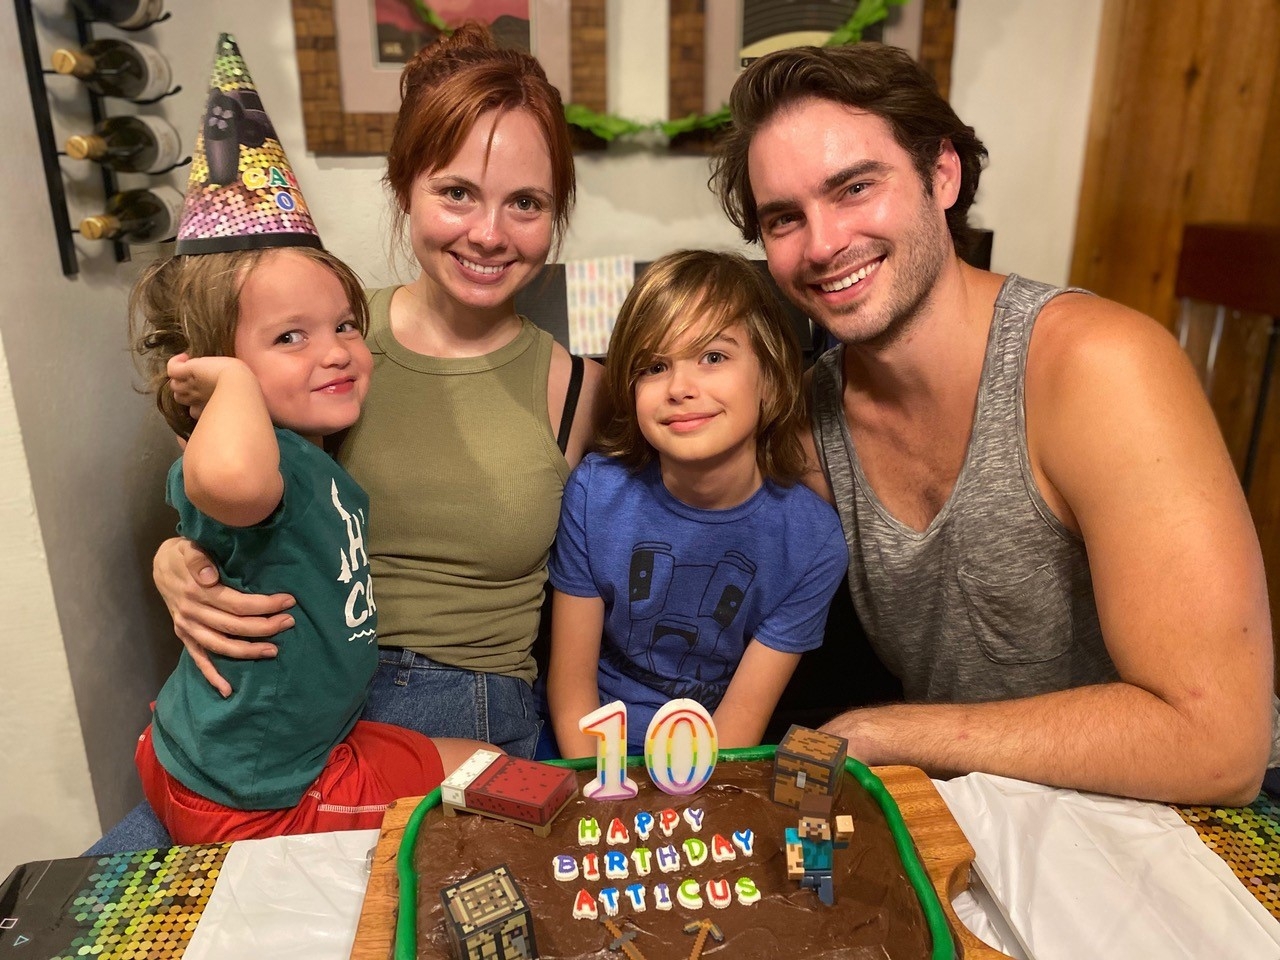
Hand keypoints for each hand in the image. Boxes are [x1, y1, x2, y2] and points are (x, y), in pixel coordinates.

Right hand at [153, 536, 295, 696]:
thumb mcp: (189, 548)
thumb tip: (210, 577)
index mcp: (196, 592)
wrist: (160, 565)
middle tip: (289, 622)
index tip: (288, 601)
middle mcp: (192, 613)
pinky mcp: (184, 636)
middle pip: (234, 627)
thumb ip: (199, 560)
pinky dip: (212, 676)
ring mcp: (187, 627)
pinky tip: (228, 690)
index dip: (264, 605)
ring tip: (274, 650)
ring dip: (248, 651)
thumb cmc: (183, 554)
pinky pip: (198, 659)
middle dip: (265, 627)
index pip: (237, 603)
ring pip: (221, 646)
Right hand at [166, 353, 251, 421]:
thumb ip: (231, 402)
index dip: (195, 404)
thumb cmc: (242, 391)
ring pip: (174, 386)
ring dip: (179, 378)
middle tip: (196, 379)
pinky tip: (184, 357)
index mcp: (209, 405)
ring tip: (190, 368)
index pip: (193, 411)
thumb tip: (233, 400)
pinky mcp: (189, 371)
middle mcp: (197, 397)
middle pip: (180, 398)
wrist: (239, 384)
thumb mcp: (234, 395)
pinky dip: (175, 363)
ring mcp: (192, 385)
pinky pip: (172, 369)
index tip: (205, 395)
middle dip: (184, 391)